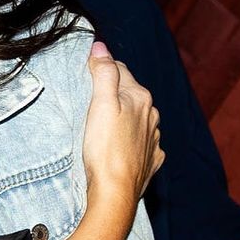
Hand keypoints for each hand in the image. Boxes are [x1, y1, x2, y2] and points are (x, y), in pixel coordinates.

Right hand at [81, 40, 162, 203]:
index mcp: (140, 98)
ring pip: (137, 119)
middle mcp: (152, 116)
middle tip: (91, 104)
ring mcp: (154, 139)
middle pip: (130, 94)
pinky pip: (143, 143)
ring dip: (124, 118)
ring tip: (104, 128)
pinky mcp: (151, 160)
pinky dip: (133, 141)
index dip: (102, 70)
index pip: (120, 69)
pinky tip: (120, 148)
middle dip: (113, 94)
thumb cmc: (104, 149)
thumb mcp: (100, 105)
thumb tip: (101, 46)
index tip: (86, 77)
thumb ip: (104, 73)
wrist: (115, 192)